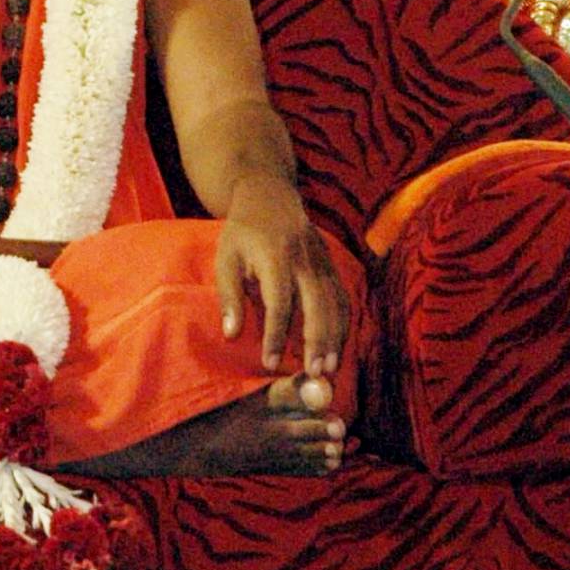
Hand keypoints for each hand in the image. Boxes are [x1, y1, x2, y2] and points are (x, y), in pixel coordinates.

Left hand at [215, 175, 347, 378]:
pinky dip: (343, 325)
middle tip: (314, 374)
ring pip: (336, 303)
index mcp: (275, 256)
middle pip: (317, 304)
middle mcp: (304, 259)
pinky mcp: (331, 265)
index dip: (276, 336)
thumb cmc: (242, 233)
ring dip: (336, 338)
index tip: (271, 364)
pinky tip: (338, 348)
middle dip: (318, 341)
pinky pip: (343, 298)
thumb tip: (231, 335)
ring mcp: (322, 262)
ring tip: (329, 369)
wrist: (269, 195)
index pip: (279, 303)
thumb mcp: (226, 259)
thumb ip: (229, 297)